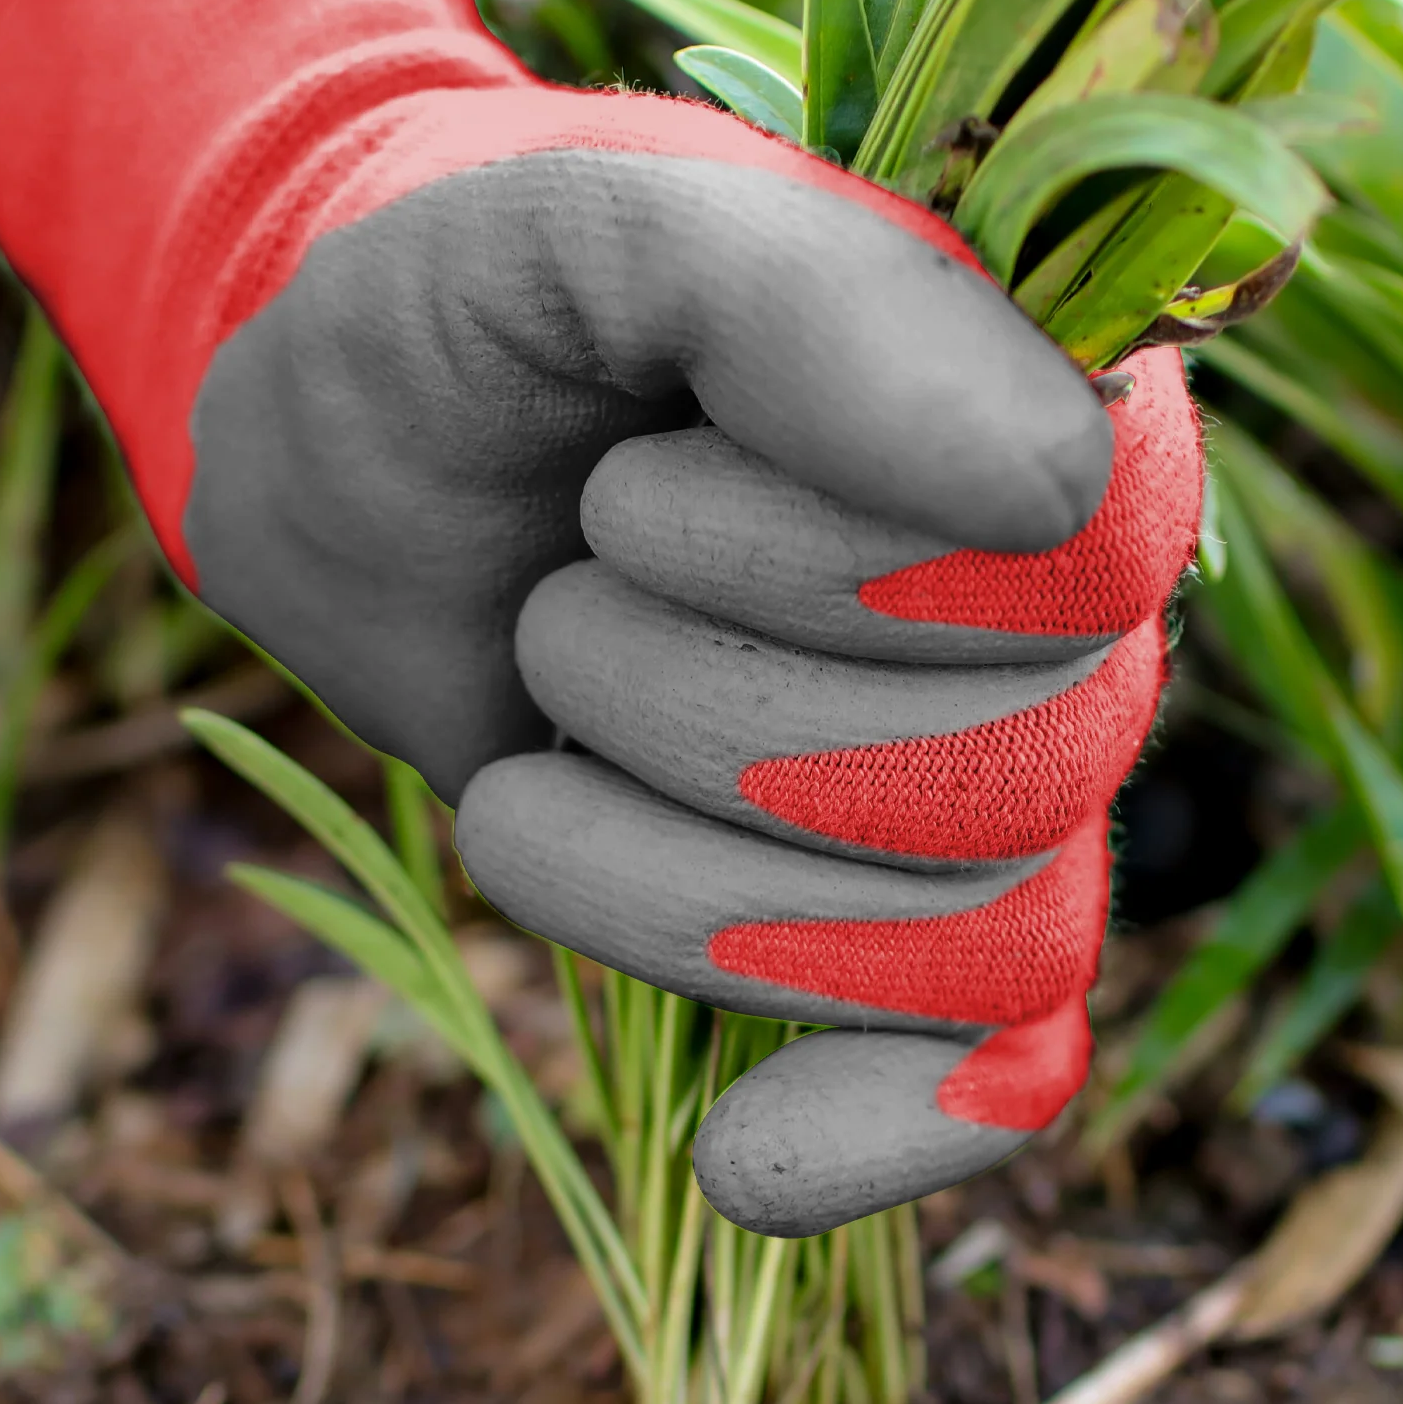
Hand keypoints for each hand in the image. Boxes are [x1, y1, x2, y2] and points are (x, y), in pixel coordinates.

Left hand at [0, 0, 1201, 1231]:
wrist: (331, 438)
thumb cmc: (462, 312)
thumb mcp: (585, 238)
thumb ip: (803, 307)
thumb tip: (1054, 486)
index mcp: (1034, 399)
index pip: (1071, 568)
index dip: (833, 583)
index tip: (622, 495)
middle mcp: (1051, 605)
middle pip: (1005, 782)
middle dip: (704, 720)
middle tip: (556, 604)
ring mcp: (967, 775)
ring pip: (965, 941)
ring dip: (680, 875)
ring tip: (534, 748)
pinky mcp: (854, 917)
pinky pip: (982, 1069)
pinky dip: (875, 1131)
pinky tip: (740, 1165)